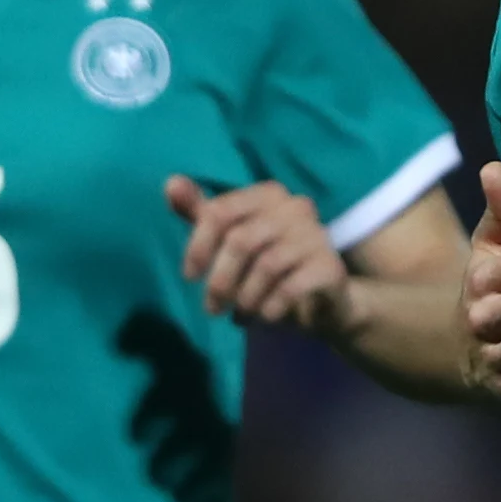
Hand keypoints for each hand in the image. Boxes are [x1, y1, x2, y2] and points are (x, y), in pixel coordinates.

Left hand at [171, 173, 345, 329]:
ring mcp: (317, 236)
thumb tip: (171, 184)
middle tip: (211, 308)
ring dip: (245, 298)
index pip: (220, 212)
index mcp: (268, 193)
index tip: (190, 277)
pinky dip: (270, 307)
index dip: (198, 246)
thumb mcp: (231, 240)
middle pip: (241, 241)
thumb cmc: (270, 268)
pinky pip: (290, 287)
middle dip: (220, 280)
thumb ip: (202, 213)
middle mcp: (296, 206)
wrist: (324, 301)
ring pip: (266, 266)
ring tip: (239, 316)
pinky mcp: (330, 267)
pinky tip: (264, 318)